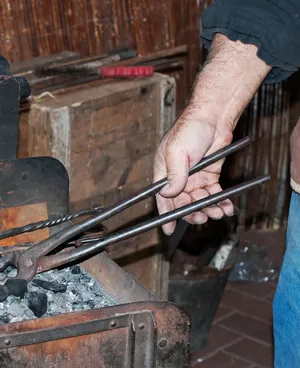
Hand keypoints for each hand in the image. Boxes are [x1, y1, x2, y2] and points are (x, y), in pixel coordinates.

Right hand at [152, 34, 270, 234]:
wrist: (214, 117)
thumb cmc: (190, 129)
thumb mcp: (177, 151)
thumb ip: (174, 174)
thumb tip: (169, 193)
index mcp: (163, 172)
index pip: (161, 198)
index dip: (165, 215)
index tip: (168, 230)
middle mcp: (178, 178)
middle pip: (182, 204)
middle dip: (192, 213)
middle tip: (202, 218)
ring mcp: (194, 178)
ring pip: (199, 202)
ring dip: (208, 210)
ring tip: (218, 212)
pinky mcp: (210, 176)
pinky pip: (214, 194)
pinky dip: (220, 202)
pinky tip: (226, 207)